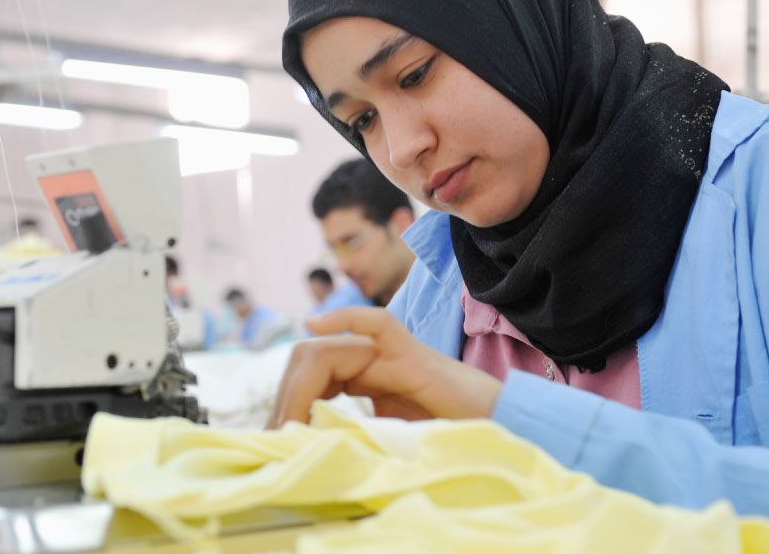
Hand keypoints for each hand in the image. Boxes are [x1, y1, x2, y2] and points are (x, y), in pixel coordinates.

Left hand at [266, 307, 503, 427]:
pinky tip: (316, 325)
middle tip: (277, 432)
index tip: (273, 437)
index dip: (288, 404)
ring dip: (305, 380)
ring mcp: (391, 354)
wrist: (495, 431)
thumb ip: (351, 437)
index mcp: (364, 381)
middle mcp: (372, 361)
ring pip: (334, 348)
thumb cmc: (444, 438)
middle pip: (314, 360)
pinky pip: (377, 324)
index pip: (311, 378)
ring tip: (290, 415)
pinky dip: (346, 318)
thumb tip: (301, 451)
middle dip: (289, 394)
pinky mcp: (413, 354)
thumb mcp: (383, 442)